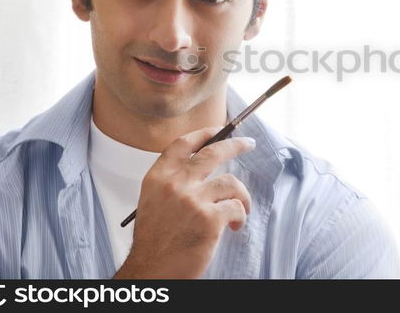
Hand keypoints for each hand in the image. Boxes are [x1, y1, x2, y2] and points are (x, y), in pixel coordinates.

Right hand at [113, 126, 254, 278]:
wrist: (151, 271)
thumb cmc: (154, 241)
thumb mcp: (154, 201)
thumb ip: (173, 182)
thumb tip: (202, 166)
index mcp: (158, 178)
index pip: (183, 144)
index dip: (204, 134)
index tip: (218, 130)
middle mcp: (176, 184)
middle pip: (213, 152)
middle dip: (236, 144)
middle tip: (248, 143)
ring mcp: (194, 200)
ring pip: (231, 182)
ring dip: (242, 196)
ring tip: (241, 209)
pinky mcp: (210, 218)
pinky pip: (236, 207)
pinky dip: (240, 216)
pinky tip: (234, 227)